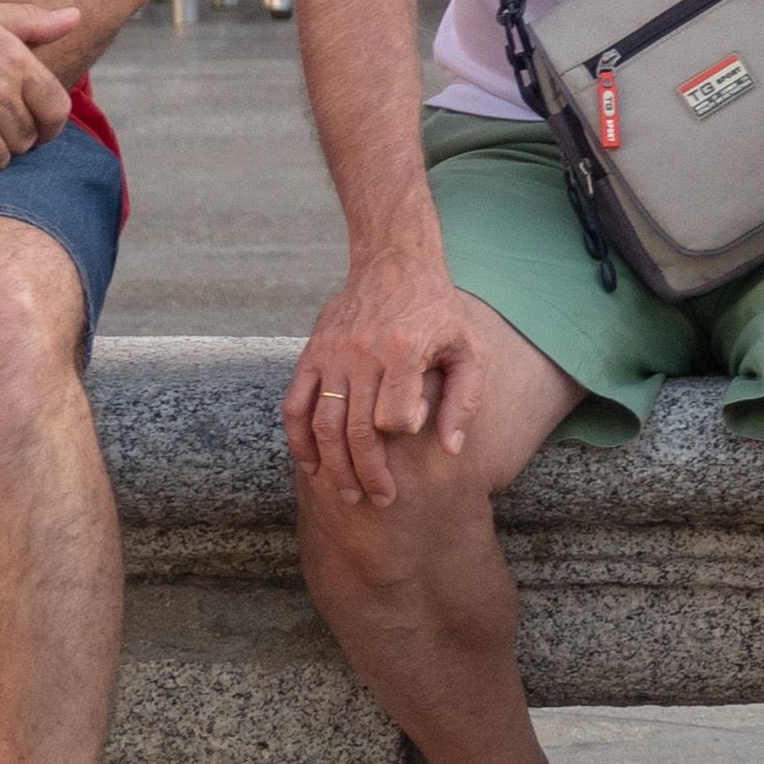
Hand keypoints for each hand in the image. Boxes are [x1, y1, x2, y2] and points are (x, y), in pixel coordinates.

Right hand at [286, 258, 504, 506]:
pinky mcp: (312, 354)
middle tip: (379, 500)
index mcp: (403, 351)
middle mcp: (362, 355)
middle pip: (356, 431)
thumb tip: (450, 448)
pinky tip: (312, 465)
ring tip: (348, 494)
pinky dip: (299, 439)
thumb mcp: (467, 348)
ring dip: (334, 466)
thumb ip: (464, 399)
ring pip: (323, 424)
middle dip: (367, 474)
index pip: (394, 416)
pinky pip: (295, 404)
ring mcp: (331, 355)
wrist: (395, 262)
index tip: (412, 439)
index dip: (402, 435)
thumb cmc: (438, 311)